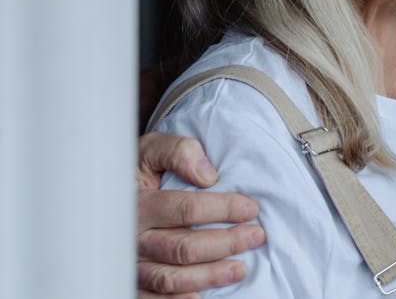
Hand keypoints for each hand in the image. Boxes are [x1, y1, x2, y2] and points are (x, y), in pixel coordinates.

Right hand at [137, 132, 265, 297]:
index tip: (251, 209)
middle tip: (256, 236)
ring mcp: (130, 263)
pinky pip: (150, 298)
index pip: (187, 209)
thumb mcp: (151, 149)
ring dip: (209, 276)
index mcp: (139, 204)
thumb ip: (178, 152)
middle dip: (226, 243)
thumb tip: (207, 175)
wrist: (100, 193)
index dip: (223, 209)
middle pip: (183, 247)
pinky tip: (201, 297)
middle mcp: (131, 238)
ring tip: (240, 269)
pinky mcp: (130, 280)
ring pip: (171, 278)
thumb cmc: (136, 172)